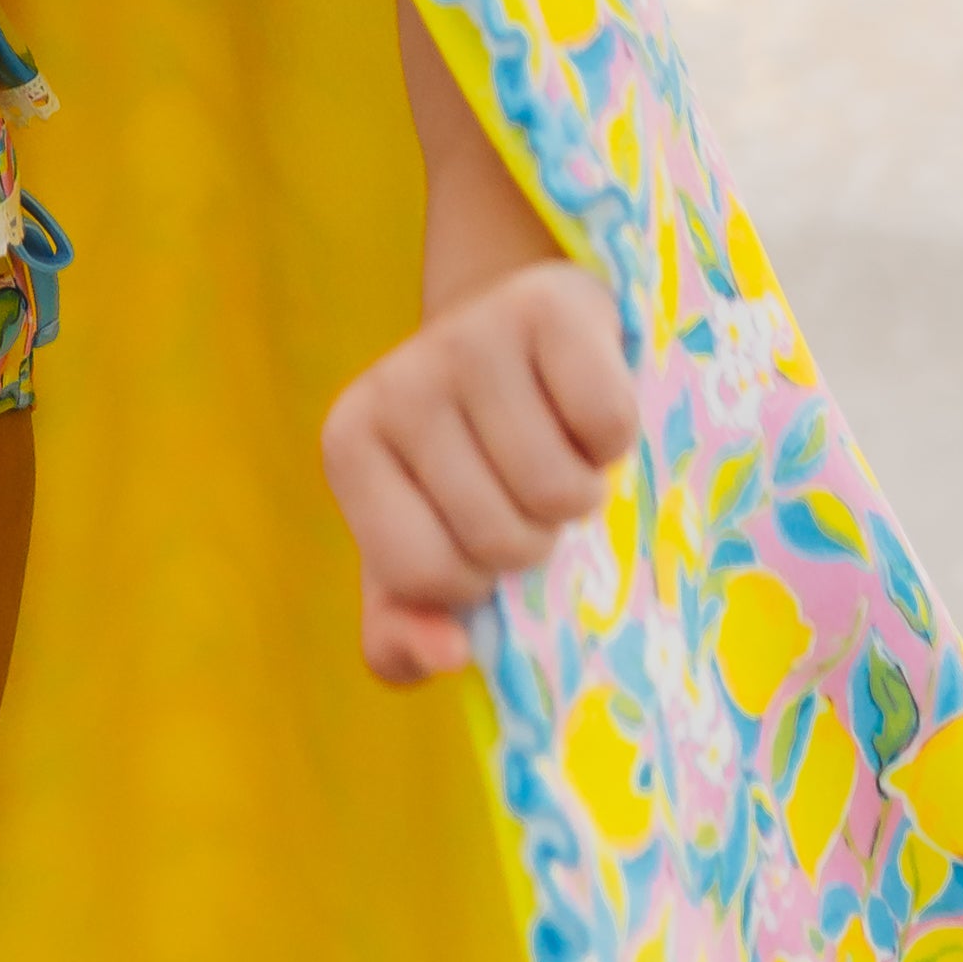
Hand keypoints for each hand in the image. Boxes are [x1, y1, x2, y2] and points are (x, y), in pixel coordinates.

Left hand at [320, 257, 637, 684]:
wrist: (517, 341)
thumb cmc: (468, 464)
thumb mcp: (422, 552)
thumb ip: (402, 635)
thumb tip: (448, 654)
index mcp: (349, 446)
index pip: (426, 575)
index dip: (474, 580)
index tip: (477, 535)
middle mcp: (396, 383)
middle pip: (501, 538)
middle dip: (533, 536)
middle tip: (523, 486)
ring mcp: (469, 337)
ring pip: (561, 490)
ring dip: (580, 493)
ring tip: (556, 450)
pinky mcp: (548, 307)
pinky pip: (609, 426)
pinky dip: (613, 440)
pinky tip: (582, 410)